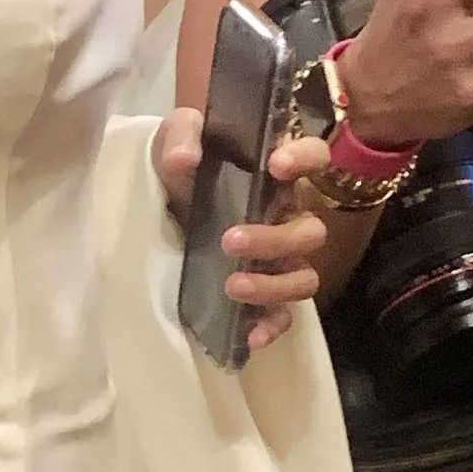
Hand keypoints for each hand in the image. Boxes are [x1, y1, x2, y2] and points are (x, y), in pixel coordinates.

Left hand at [153, 111, 330, 352]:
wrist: (159, 203)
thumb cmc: (180, 163)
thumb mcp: (176, 137)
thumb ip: (183, 135)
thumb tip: (185, 159)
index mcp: (275, 175)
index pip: (314, 157)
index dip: (306, 159)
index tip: (276, 165)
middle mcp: (286, 217)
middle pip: (310, 232)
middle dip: (274, 240)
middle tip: (229, 241)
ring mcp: (278, 259)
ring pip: (304, 278)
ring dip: (273, 285)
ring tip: (231, 286)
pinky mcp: (261, 292)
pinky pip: (283, 316)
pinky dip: (271, 326)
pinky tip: (249, 336)